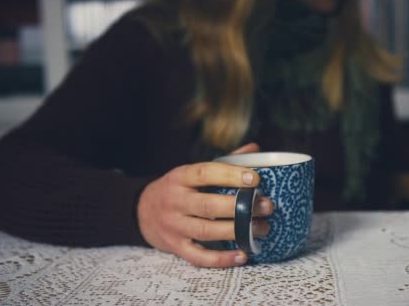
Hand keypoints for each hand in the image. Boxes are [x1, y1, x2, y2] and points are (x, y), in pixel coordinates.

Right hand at [137, 143, 272, 267]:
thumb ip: (224, 162)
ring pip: (206, 231)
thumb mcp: (192, 171)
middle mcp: (175, 201)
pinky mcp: (175, 246)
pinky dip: (222, 259)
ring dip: (237, 231)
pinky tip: (243, 255)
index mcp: (180, 177)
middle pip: (208, 205)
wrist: (141, 211)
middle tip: (266, 206)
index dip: (231, 175)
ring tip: (261, 228)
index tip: (255, 178)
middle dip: (241, 207)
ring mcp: (174, 226)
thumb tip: (255, 149)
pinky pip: (200, 256)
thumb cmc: (177, 189)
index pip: (206, 173)